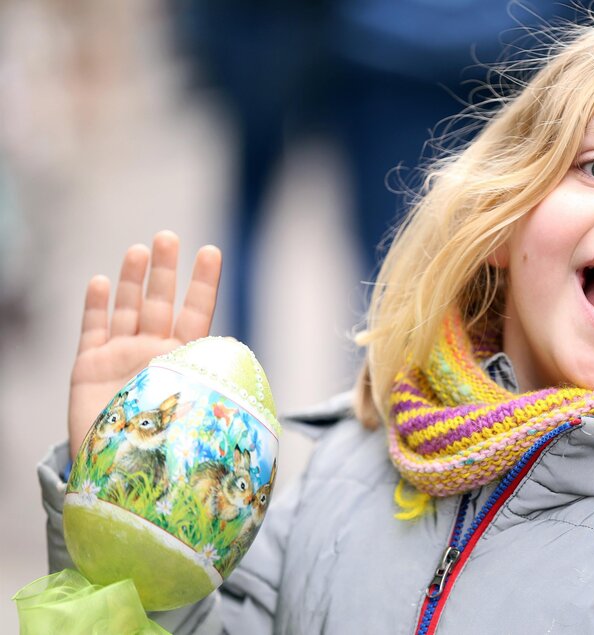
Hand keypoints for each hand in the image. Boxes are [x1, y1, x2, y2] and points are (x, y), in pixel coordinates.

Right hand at [68, 231, 221, 459]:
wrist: (125, 476)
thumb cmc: (172, 448)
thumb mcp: (203, 415)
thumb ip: (220, 396)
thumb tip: (261, 393)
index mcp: (187, 359)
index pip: (199, 312)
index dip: (204, 283)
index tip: (212, 251)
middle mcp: (155, 352)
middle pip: (161, 301)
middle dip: (165, 270)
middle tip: (168, 237)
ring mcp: (121, 356)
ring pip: (128, 308)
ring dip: (134, 279)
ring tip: (140, 250)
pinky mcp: (89, 367)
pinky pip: (92, 330)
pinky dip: (97, 305)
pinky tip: (102, 281)